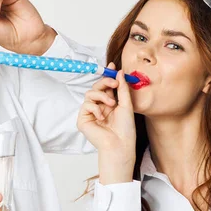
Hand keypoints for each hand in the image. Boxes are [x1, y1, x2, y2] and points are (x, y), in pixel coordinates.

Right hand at [77, 67, 136, 183]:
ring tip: (111, 104)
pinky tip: (102, 116)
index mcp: (110, 103)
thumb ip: (122, 88)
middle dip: (105, 82)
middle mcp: (99, 107)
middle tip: (113, 82)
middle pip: (96, 87)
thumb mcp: (126, 104)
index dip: (108, 75)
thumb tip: (119, 72)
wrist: (120, 144)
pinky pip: (86, 105)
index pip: (106, 86)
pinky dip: (95, 108)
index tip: (112, 65)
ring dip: (101, 95)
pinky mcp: (83, 119)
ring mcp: (91, 113)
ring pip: (90, 94)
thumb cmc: (125, 129)